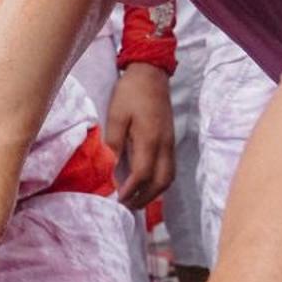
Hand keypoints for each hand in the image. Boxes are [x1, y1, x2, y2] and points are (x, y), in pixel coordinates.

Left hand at [107, 63, 175, 207]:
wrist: (151, 75)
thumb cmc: (130, 93)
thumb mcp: (116, 115)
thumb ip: (114, 142)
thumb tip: (111, 166)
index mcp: (150, 139)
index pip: (143, 173)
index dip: (131, 189)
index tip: (117, 198)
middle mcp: (165, 145)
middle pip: (162, 182)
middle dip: (146, 197)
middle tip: (127, 206)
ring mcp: (170, 143)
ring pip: (169, 177)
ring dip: (154, 192)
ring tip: (136, 199)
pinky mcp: (170, 140)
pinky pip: (169, 168)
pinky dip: (159, 181)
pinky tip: (146, 183)